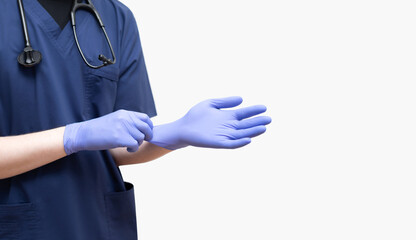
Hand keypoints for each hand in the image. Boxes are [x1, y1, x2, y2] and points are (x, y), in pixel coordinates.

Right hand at [63, 110, 152, 154]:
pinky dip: (133, 149)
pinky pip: (135, 144)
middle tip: (140, 141)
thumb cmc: (99, 129)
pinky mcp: (119, 137)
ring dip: (137, 144)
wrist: (84, 133)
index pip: (145, 118)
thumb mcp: (115, 120)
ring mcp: (122, 127)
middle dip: (147, 136)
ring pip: (140, 138)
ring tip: (129, 145)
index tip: (146, 134)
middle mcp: (125, 118)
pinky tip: (126, 149)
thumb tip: (142, 129)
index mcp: (125, 113)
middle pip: (146, 128)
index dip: (149, 127)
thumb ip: (128, 122)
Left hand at [149, 96, 270, 149]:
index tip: (264, 108)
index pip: (244, 114)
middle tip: (269, 119)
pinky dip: (240, 143)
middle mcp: (228, 126)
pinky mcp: (218, 143)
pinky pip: (231, 144)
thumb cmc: (195, 116)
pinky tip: (248, 139)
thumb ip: (225, 102)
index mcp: (228, 117)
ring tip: (263, 128)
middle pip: (246, 125)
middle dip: (257, 122)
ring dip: (252, 132)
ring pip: (242, 134)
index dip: (254, 111)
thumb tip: (241, 99)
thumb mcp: (211, 104)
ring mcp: (224, 135)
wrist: (182, 128)